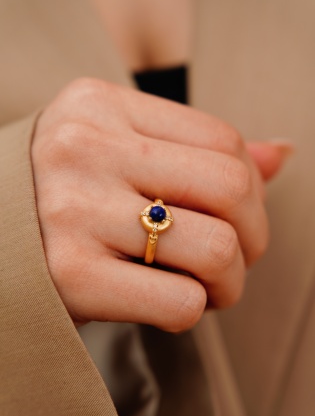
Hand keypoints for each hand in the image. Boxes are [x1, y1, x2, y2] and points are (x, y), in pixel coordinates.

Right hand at [31, 78, 287, 331]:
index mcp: (99, 106)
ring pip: (216, 248)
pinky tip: (169, 303)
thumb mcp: (119, 149)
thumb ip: (199, 150)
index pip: (223, 139)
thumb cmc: (63, 193)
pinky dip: (192, 310)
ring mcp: (73, 212)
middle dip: (253, 235)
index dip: (252, 187)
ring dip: (229, 280)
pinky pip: (180, 302)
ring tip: (207, 286)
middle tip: (235, 257)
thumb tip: (281, 154)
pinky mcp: (68, 277)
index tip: (236, 217)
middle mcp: (83, 148)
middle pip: (230, 187)